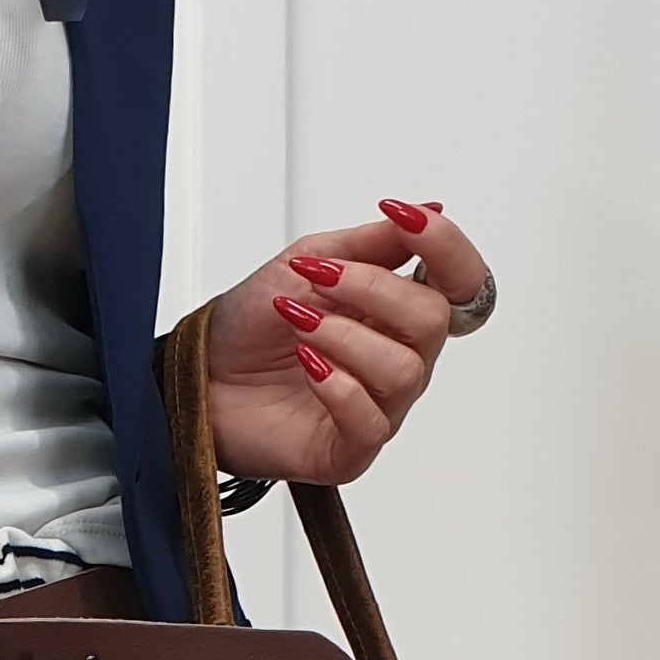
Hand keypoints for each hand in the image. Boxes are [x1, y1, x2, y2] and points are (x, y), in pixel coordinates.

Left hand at [201, 200, 489, 484]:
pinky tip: (307, 366)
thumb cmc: (249, 327)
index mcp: (397, 311)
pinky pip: (371, 422)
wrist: (199, 377)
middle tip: (317, 282)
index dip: (447, 247)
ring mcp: (379, 407)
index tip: (407, 218)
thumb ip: (371, 243)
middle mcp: (398, 359)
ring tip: (299, 326)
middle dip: (373, 290)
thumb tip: (433, 209)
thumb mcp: (306, 262)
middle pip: (433, 321)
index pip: (460, 281)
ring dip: (346, 337)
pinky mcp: (351, 450)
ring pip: (405, 371)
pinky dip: (338, 386)